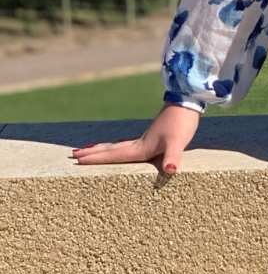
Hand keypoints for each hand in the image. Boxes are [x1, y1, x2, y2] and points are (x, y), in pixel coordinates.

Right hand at [71, 102, 201, 173]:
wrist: (188, 102)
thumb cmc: (182, 123)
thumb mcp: (178, 143)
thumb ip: (173, 157)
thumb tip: (170, 171)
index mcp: (141, 148)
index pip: (114, 155)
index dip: (96, 158)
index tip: (77, 160)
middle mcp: (139, 143)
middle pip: (111, 149)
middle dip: (93, 153)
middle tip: (73, 154)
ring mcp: (145, 138)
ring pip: (118, 145)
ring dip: (103, 149)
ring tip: (89, 149)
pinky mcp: (153, 135)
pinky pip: (128, 144)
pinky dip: (118, 147)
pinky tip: (121, 147)